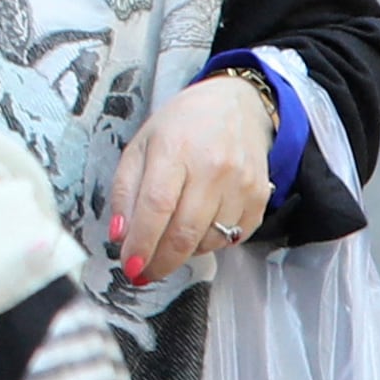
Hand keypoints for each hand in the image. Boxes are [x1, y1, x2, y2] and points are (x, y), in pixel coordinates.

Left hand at [108, 75, 274, 285]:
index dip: (142, 243)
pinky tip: (195, 233)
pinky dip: (210, 244)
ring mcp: (241, 183)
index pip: (156, 207)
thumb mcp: (140, 147)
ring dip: (183, 254)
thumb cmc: (179, 127)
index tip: (129, 266)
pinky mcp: (260, 195)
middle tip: (143, 274)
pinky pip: (233, 237)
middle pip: (184, 231)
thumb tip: (120, 236)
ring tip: (166, 248)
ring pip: (209, 240)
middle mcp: (213, 167)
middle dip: (160, 261)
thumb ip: (124, 191)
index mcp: (174, 150)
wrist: (236, 106)